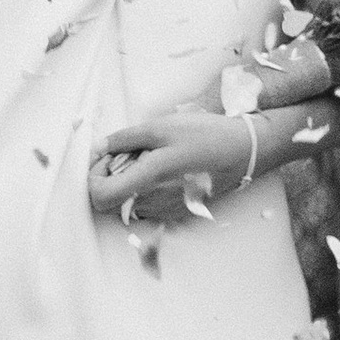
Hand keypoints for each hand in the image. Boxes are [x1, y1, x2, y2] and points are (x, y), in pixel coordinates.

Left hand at [87, 106, 264, 224]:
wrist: (246, 151)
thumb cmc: (205, 136)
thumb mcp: (160, 127)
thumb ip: (123, 139)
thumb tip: (99, 148)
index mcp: (147, 182)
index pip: (98, 197)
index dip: (93, 177)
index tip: (104, 159)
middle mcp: (154, 204)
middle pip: (112, 199)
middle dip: (112, 175)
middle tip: (130, 152)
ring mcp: (166, 211)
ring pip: (129, 201)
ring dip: (130, 180)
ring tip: (151, 158)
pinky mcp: (177, 212)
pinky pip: (148, 204)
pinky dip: (147, 187)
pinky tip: (165, 168)